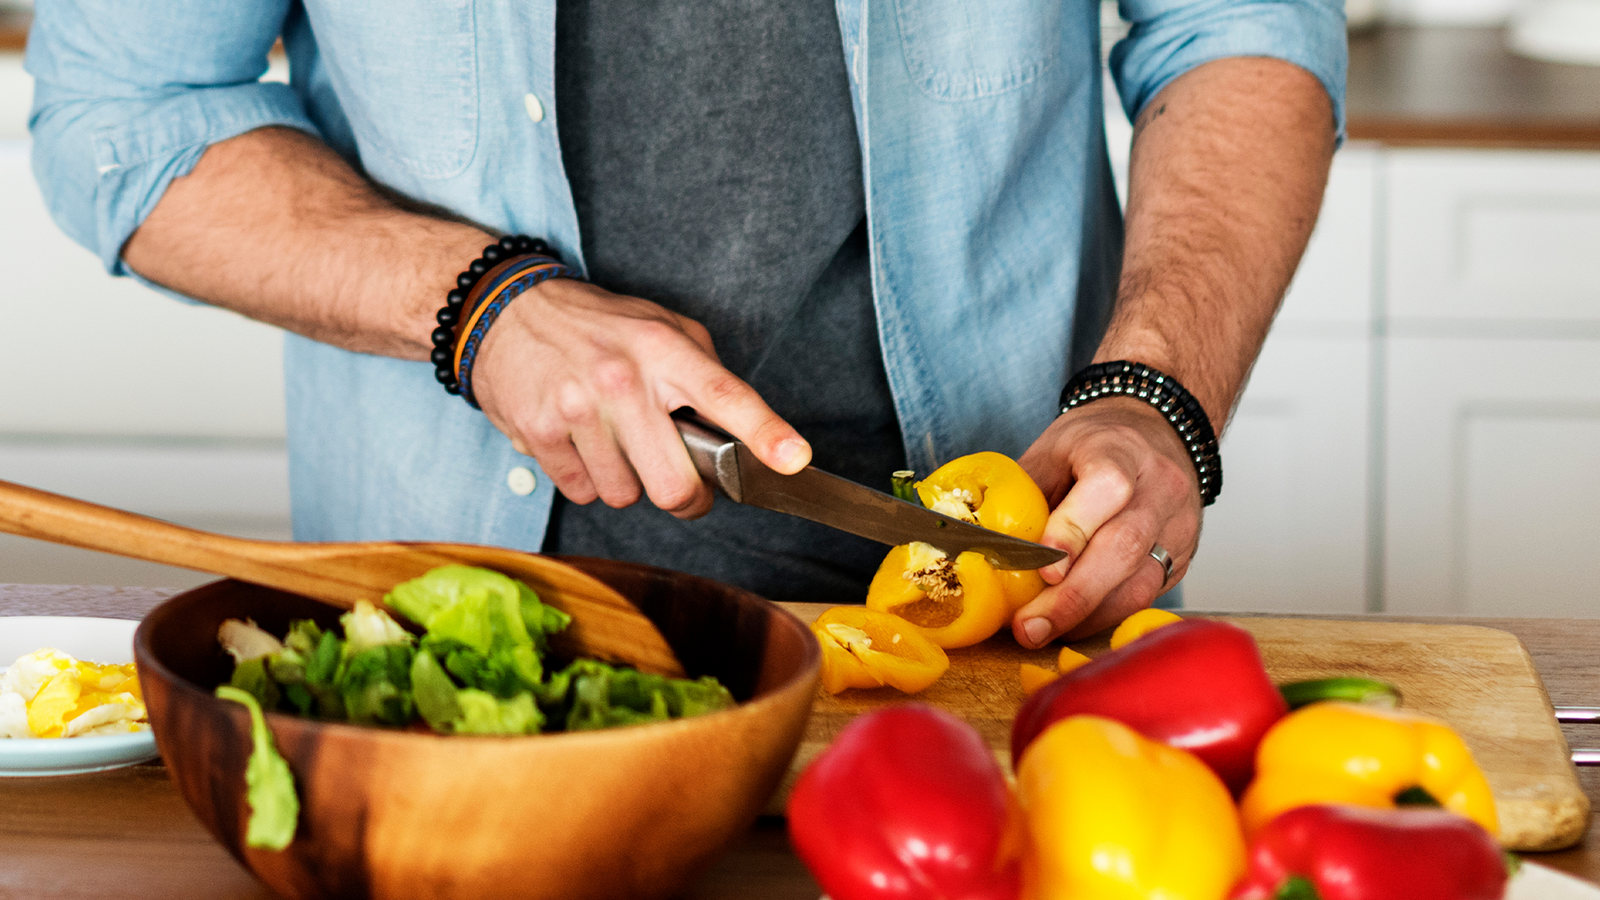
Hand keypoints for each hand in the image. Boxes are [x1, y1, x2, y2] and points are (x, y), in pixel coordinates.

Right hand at [471, 278, 810, 516]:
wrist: (504, 310)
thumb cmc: (597, 325)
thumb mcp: (660, 326)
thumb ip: (704, 373)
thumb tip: (742, 430)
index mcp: (665, 349)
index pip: (725, 396)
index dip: (765, 433)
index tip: (794, 460)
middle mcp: (623, 379)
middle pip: (675, 485)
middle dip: (687, 499)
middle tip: (685, 486)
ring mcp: (578, 409)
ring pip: (626, 496)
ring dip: (627, 482)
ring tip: (614, 441)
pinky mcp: (540, 433)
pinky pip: (582, 493)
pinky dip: (587, 479)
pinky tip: (579, 443)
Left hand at [1011, 398, 1202, 645]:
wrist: (1156, 432)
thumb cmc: (1095, 444)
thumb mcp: (1052, 451)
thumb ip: (1024, 494)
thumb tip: (981, 543)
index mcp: (1121, 449)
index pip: (1108, 487)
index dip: (1074, 529)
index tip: (1044, 568)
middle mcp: (1160, 487)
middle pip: (1123, 547)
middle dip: (1071, 596)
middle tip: (1028, 627)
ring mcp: (1177, 525)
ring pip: (1138, 583)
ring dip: (1084, 617)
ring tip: (1040, 632)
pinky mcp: (1181, 558)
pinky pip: (1144, 597)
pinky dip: (1102, 617)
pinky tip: (1070, 625)